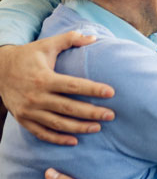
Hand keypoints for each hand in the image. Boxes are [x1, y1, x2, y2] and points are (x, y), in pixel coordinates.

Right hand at [0, 32, 115, 145]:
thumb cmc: (28, 56)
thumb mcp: (48, 44)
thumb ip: (71, 39)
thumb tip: (94, 38)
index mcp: (44, 78)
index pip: (73, 85)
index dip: (93, 89)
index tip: (111, 92)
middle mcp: (36, 96)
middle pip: (68, 107)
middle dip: (91, 113)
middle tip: (110, 115)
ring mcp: (29, 110)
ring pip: (57, 123)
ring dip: (78, 127)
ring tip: (98, 127)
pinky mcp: (23, 119)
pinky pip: (42, 133)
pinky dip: (58, 139)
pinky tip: (74, 140)